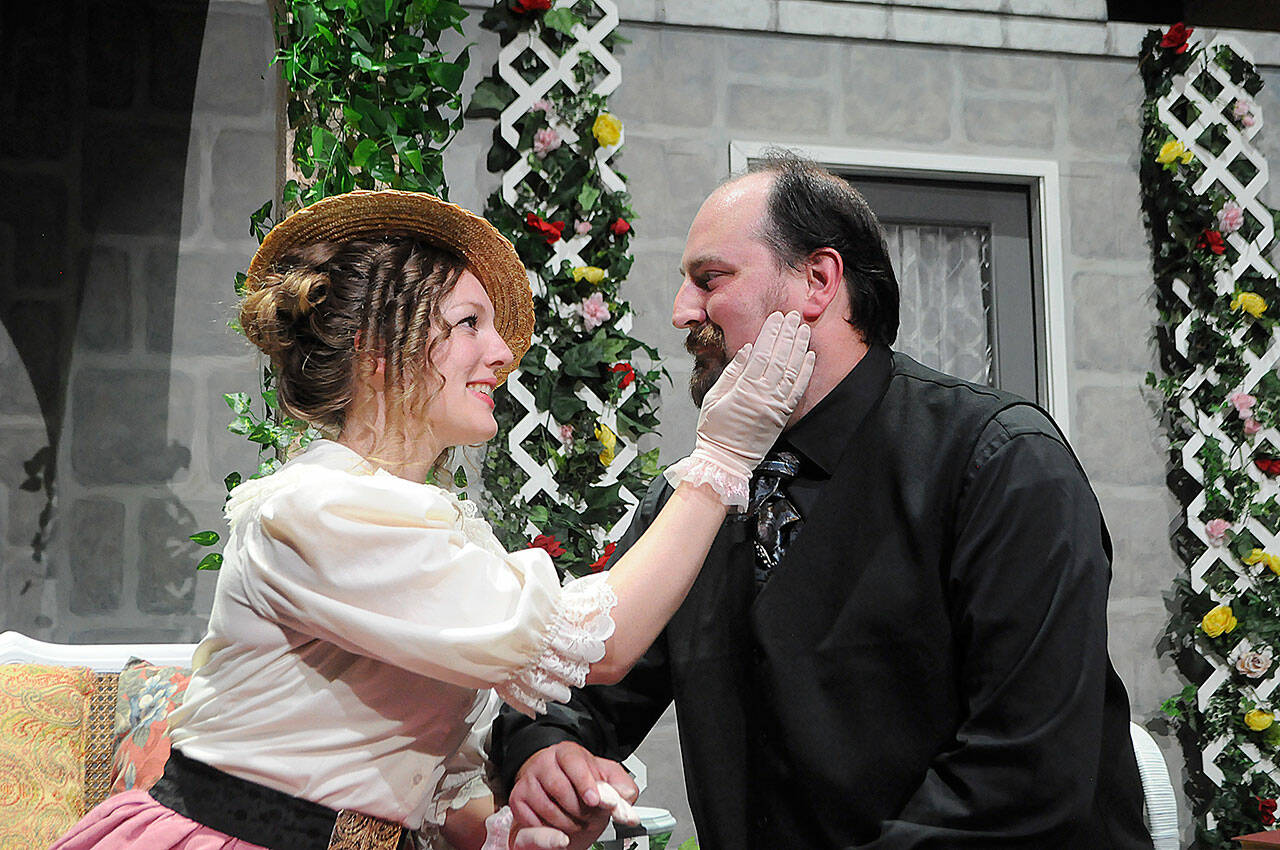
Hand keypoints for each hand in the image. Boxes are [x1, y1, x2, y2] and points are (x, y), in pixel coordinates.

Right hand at [509, 742, 637, 834]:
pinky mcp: (517, 800)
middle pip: (560, 788)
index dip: (584, 782)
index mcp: (566, 752)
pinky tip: (561, 826)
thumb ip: (621, 786)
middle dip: (580, 810)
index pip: (573, 762)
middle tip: (591, 818)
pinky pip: (533, 822)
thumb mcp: (606, 778)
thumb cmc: (580, 783)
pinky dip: (550, 831)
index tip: (595, 800)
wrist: (556, 789)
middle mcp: (543, 763)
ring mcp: (527, 781)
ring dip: (568, 823)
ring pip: (547, 808)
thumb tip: (625, 797)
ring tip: (578, 822)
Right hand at [674, 311, 813, 503]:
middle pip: (780, 357)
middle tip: (794, 315)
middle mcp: (763, 395)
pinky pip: (798, 390)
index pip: (762, 353)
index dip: (771, 333)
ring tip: (803, 329)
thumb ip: (731, 372)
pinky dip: (805, 371)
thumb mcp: (714, 397)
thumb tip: (746, 349)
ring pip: (792, 370)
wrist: (726, 460)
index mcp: (744, 389)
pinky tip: (810, 356)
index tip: (776, 317)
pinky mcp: (783, 415)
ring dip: (799, 347)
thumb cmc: (714, 429)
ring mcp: (776, 406)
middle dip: (788, 334)